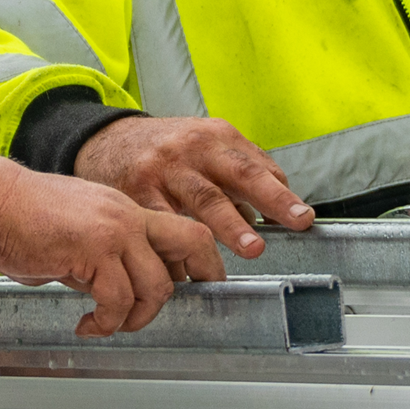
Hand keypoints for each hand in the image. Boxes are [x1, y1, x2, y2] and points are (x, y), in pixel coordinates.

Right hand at [0, 158, 225, 335]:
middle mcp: (128, 215)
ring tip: (109, 323)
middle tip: (184, 309)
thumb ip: (102, 257)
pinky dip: (104, 323)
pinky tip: (85, 324)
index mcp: (126, 209)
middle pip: (193, 241)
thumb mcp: (77, 233)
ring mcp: (113, 230)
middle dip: (200, 278)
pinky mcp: (92, 250)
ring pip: (157, 285)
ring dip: (137, 317)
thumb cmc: (20, 217)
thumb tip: (113, 292)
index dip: (201, 260)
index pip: (184, 229)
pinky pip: (116, 301)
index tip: (198, 286)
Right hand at [75, 116, 313, 257]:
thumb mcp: (205, 145)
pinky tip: (192, 270)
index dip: (280, 194)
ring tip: (249, 248)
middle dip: (266, 202)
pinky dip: (179, 249)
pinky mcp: (135, 192)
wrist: (107, 141)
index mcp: (216, 138)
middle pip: (236, 175)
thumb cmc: (166, 149)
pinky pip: (162, 225)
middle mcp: (192, 149)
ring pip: (201, 200)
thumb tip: (277, 209)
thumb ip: (240, 173)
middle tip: (286, 227)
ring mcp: (163, 170)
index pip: (256, 167)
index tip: (302, 218)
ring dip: (228, 228)